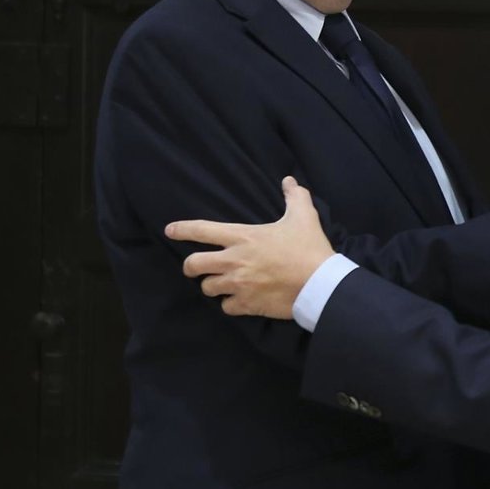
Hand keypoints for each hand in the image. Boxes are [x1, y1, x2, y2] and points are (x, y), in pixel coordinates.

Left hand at [165, 177, 333, 318]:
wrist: (319, 284)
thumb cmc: (309, 248)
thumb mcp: (304, 216)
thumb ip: (294, 196)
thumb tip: (289, 180)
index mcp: (242, 237)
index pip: (202, 230)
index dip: (182, 229)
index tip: (170, 230)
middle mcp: (233, 261)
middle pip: (193, 264)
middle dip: (190, 266)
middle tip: (196, 267)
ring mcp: (238, 284)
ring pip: (207, 288)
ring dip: (212, 286)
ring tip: (222, 284)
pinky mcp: (247, 304)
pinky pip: (226, 307)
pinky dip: (230, 304)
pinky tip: (238, 301)